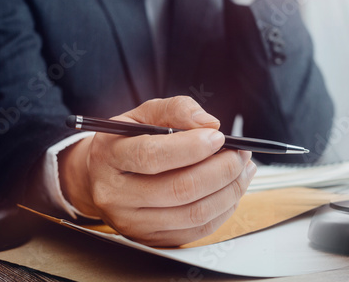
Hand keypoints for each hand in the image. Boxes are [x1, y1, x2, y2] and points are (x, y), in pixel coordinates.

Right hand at [58, 96, 255, 246]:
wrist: (105, 177)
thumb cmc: (130, 141)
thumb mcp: (145, 114)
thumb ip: (177, 110)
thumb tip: (210, 124)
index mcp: (110, 156)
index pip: (151, 156)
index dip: (192, 147)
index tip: (219, 138)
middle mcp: (116, 195)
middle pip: (180, 189)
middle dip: (222, 169)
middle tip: (241, 154)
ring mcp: (133, 222)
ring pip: (195, 213)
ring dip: (230, 190)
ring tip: (243, 169)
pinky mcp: (153, 239)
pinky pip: (199, 230)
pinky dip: (224, 209)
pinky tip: (231, 189)